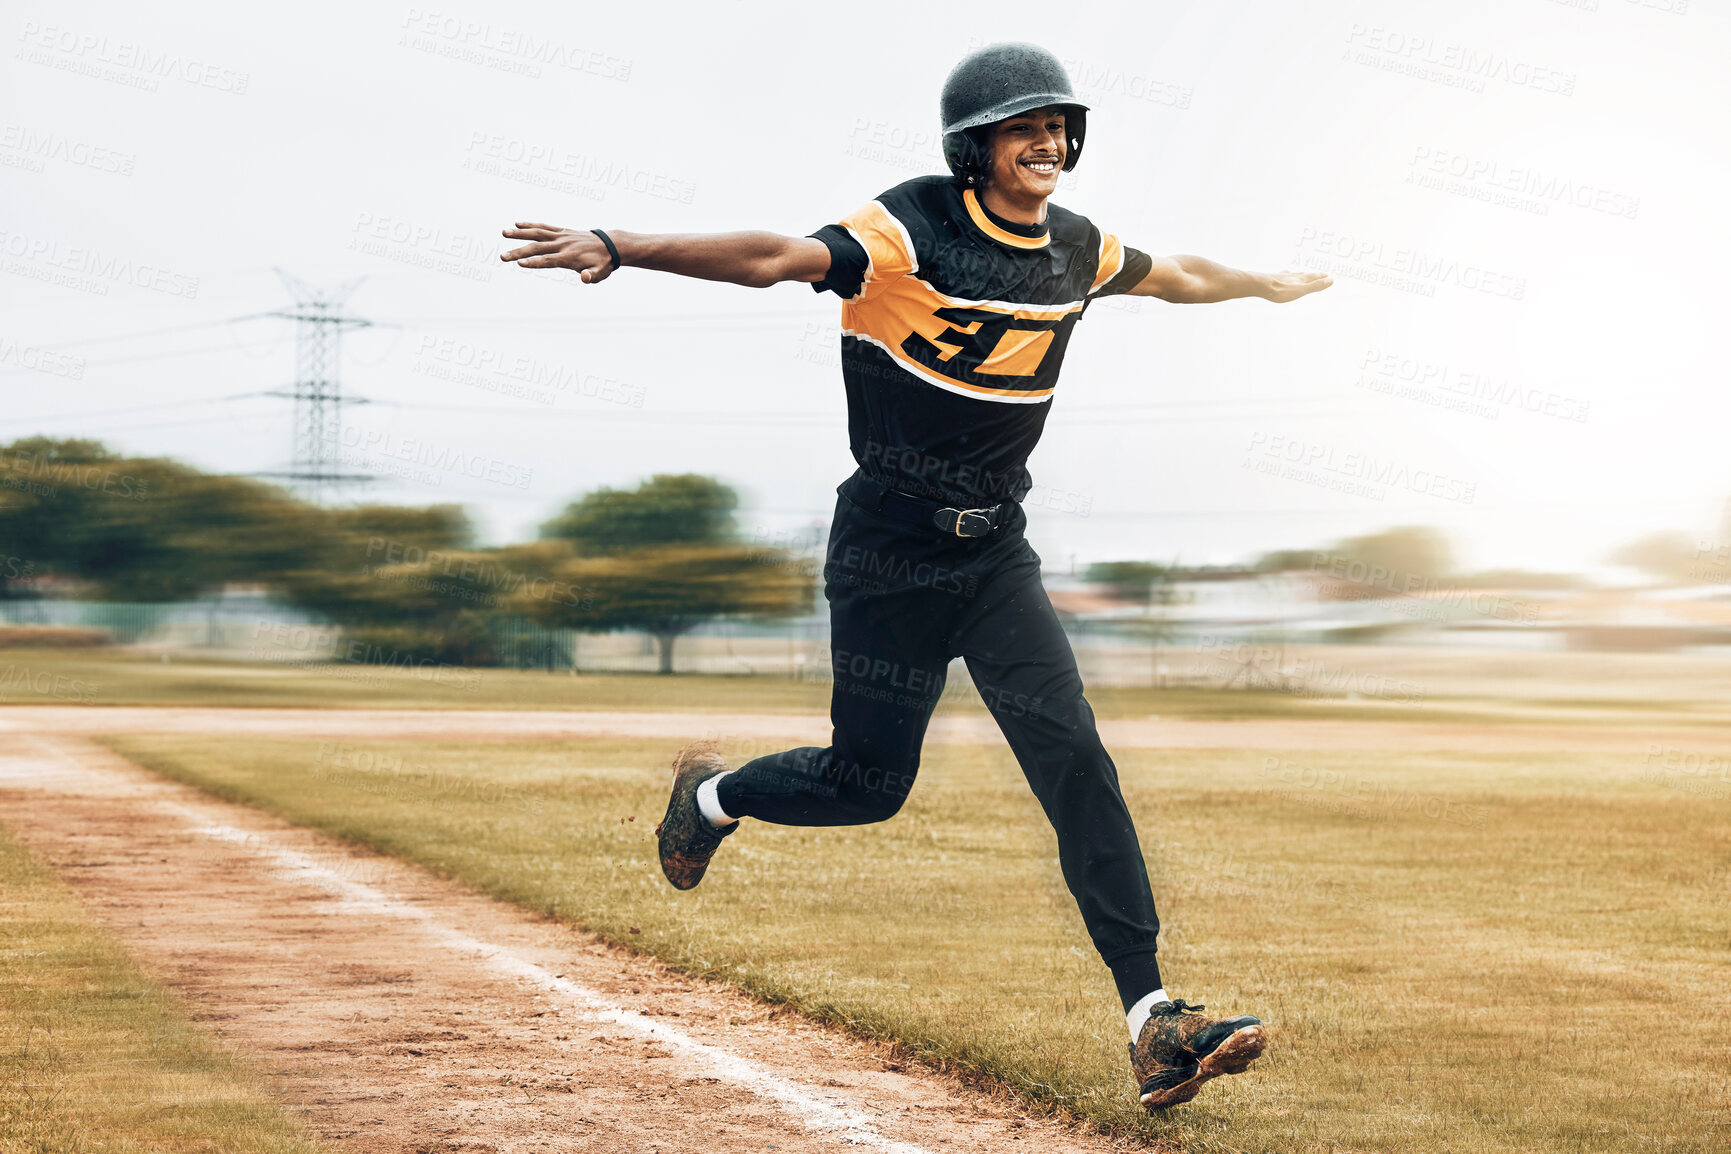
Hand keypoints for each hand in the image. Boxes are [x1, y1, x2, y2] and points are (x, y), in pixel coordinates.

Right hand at [500, 222, 616, 282]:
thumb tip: (585, 278)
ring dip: (520, 233)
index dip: (534, 262)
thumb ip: (592, 276)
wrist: (610, 245)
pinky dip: (530, 225)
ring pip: (537, 233)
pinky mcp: (561, 231)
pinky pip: (543, 226)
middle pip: (537, 248)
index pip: (548, 260)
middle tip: (502, 257)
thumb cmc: (603, 263)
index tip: (519, 264)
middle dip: (519, 252)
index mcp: (569, 257)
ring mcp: (561, 236)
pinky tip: (517, 224)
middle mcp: (563, 244)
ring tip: (503, 232)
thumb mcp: (601, 273)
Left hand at [1261, 269, 1331, 302]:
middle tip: (1319, 274)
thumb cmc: (1281, 290)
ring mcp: (1283, 276)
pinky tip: (1283, 274)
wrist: (1261, 285)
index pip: (1315, 277)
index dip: (1322, 278)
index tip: (1328, 276)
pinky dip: (1287, 275)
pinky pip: (1283, 275)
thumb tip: (1331, 280)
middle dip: (1313, 276)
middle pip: (1306, 275)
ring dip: (1301, 275)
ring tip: (1303, 274)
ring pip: (1295, 274)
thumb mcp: (1301, 290)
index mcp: (1301, 279)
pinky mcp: (1274, 278)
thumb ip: (1315, 286)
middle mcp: (1293, 276)